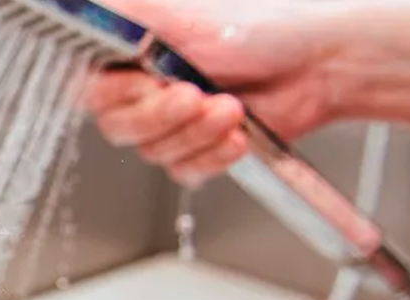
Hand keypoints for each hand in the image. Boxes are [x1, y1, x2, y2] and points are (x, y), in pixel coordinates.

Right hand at [82, 0, 340, 185]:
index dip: (120, 93)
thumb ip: (131, 13)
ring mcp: (170, 125)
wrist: (319, 66)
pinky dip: (212, 156)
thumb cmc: (266, 30)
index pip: (92, 87)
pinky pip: (184, 172)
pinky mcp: (195, 153)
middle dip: (162, 116)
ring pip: (153, 152)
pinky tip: (236, 134)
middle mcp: (145, 91)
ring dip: (196, 134)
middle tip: (194, 94)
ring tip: (230, 108)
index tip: (147, 80)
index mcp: (132, 54)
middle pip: (119, 126)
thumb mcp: (188, 13)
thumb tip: (90, 8)